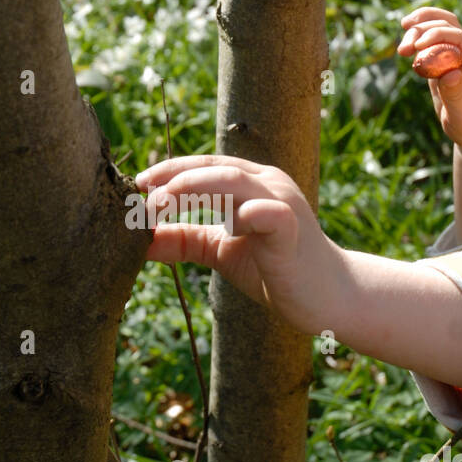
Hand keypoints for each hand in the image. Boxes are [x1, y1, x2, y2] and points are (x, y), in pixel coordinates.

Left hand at [133, 155, 343, 335]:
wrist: (326, 296)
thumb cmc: (274, 269)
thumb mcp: (221, 251)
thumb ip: (185, 241)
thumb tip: (140, 240)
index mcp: (249, 182)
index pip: (203, 165)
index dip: (168, 171)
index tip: (135, 186)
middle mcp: (266, 183)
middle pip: (212, 168)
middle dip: (172, 180)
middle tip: (140, 198)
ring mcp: (281, 203)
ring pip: (233, 181)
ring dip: (192, 189)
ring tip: (160, 205)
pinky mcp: (292, 229)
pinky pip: (270, 214)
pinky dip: (248, 213)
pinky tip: (226, 221)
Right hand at [397, 7, 461, 157]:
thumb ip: (457, 95)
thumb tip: (450, 73)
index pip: (459, 38)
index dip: (438, 35)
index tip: (417, 46)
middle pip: (448, 25)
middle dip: (424, 29)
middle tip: (403, 50)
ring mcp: (456, 60)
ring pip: (439, 29)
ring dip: (419, 29)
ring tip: (402, 49)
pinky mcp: (444, 67)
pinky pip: (432, 45)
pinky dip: (418, 39)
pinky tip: (406, 48)